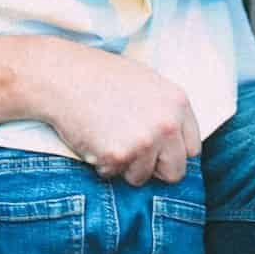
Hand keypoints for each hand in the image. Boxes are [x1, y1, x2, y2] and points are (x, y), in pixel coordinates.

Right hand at [27, 40, 201, 185]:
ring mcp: (144, 141)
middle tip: (130, 151)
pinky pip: (113, 174)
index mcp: (178, 103)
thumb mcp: (145, 83)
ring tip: (106, 136)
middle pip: (175, 171)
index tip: (155, 149)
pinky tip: (92, 137)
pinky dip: (100, 163)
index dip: (171, 152)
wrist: (62, 76)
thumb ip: (165, 111)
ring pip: (141, 177)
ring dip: (123, 165)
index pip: (192, 148)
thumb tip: (175, 144)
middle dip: (153, 168)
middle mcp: (167, 123)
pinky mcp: (118, 156)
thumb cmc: (100, 77)